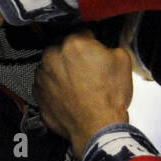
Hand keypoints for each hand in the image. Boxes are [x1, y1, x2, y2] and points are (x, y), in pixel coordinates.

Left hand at [35, 30, 133, 155]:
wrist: (97, 128)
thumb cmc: (109, 97)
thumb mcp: (123, 61)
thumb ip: (109, 46)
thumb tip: (103, 47)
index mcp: (74, 43)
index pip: (82, 32)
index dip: (91, 41)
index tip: (95, 52)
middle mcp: (52, 55)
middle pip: (62, 48)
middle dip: (73, 56)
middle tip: (87, 71)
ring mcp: (42, 76)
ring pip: (51, 66)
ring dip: (61, 71)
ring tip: (78, 87)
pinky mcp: (38, 94)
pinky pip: (45, 85)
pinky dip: (54, 88)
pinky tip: (69, 96)